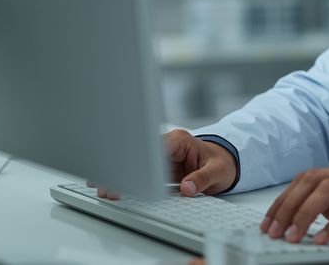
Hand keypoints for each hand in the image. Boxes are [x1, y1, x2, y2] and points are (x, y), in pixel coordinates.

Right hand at [88, 129, 236, 199]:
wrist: (228, 162)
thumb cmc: (223, 163)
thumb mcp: (218, 171)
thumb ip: (202, 179)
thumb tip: (186, 188)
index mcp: (179, 140)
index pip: (153, 149)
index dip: (138, 163)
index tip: (125, 176)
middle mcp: (167, 145)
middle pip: (139, 155)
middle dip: (122, 169)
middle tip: (104, 185)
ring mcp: (161, 156)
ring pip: (136, 164)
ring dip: (120, 175)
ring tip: (100, 186)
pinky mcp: (159, 168)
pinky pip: (141, 173)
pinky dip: (128, 180)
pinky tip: (112, 186)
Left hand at [260, 159, 328, 248]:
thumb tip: (319, 214)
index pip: (310, 177)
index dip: (286, 198)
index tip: (271, 220)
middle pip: (313, 180)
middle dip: (287, 206)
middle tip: (274, 230)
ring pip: (328, 190)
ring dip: (304, 214)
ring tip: (292, 236)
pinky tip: (322, 239)